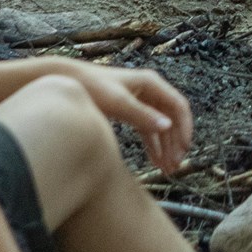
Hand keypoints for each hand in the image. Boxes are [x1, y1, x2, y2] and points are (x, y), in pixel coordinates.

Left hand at [68, 62, 193, 175]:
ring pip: (161, 126)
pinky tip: (155, 161)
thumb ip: (141, 114)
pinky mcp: (131, 110)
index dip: (184, 129)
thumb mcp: (117, 102)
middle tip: (174, 166)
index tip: (183, 150)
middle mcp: (150, 90)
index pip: (178, 106)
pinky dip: (153, 145)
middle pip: (172, 119)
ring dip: (166, 147)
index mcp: (151, 83)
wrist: (67, 81)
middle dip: (175, 143)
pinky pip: (148, 129)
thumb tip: (167, 126)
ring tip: (167, 169)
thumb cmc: (91, 87)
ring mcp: (141, 100)